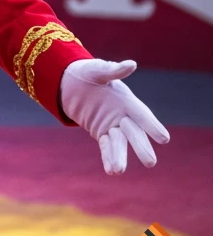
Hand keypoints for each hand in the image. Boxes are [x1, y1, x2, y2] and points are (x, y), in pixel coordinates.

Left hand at [60, 58, 169, 174]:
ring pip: (119, 143)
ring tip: (119, 170)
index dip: (152, 126)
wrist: (72, 82)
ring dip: (120, 156)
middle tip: (150, 162)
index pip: (142, 114)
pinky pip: (106, 146)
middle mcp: (123, 115)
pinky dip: (108, 157)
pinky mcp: (101, 132)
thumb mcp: (98, 69)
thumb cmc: (89, 73)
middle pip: (134, 133)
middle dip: (140, 146)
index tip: (164, 139)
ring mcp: (113, 126)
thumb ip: (114, 70)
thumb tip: (131, 64)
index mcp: (126, 100)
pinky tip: (111, 171)